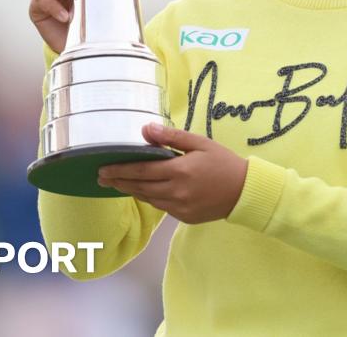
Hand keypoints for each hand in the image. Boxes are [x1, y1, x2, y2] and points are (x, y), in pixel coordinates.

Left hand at [97, 124, 249, 224]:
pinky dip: (150, 197)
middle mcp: (176, 191)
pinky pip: (161, 206)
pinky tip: (143, 191)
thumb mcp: (200, 143)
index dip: (119, 169)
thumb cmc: (223, 162)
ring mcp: (180, 207)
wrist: (245, 191)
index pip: (141, 170)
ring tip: (117, 183)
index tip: (102, 168)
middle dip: (118, 181)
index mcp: (179, 171)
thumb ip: (172, 137)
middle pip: (139, 186)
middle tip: (101, 177)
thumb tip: (145, 129)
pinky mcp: (184, 217)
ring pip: (148, 198)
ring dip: (132, 190)